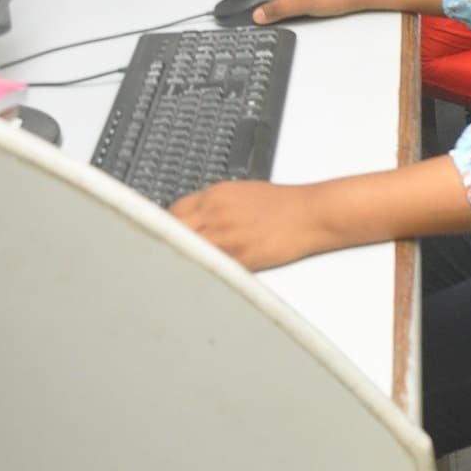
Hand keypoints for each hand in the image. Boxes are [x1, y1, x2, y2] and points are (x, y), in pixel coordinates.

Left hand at [171, 180, 329, 271]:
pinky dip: (199, 273)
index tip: (161, 237)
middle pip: (170, 232)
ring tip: (171, 272)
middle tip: (158, 258)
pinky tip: (195, 278)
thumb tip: (188, 221)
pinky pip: (208, 269)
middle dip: (165, 245)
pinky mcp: (240, 259)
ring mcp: (227, 237)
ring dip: (178, 261)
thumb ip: (212, 205)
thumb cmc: (283, 205)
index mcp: (216, 195)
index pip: (172, 211)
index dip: (164, 227)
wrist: (312, 214)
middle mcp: (217, 214)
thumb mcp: (242, 193)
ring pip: (184, 252)